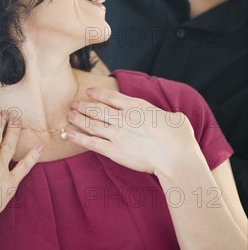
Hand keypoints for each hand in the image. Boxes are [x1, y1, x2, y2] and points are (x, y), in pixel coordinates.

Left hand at [67, 87, 198, 177]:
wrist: (176, 157)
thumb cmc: (179, 137)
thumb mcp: (173, 117)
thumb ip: (160, 115)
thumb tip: (165, 117)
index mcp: (136, 107)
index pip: (111, 97)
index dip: (97, 94)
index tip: (88, 92)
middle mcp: (123, 118)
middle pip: (97, 109)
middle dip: (83, 106)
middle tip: (73, 104)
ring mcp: (117, 135)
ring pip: (91, 124)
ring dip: (78, 119)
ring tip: (69, 115)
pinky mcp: (114, 151)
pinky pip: (91, 143)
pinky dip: (79, 138)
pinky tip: (69, 134)